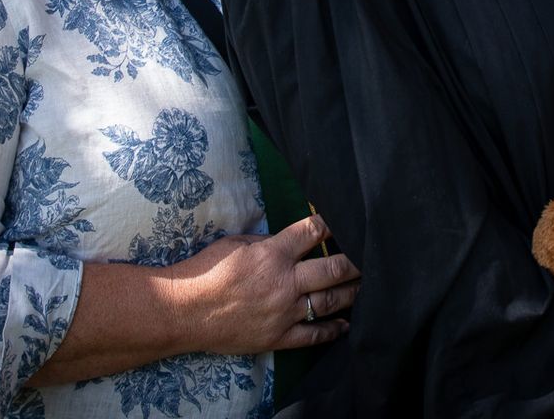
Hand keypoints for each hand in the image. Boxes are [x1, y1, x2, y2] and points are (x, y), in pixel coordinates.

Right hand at [28, 214, 361, 385]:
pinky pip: (314, 335)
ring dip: (352, 292)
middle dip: (356, 259)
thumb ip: (267, 241)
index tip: (347, 217)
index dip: (333, 221)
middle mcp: (284, 282)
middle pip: (335, 267)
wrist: (183, 311)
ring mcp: (284, 312)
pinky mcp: (278, 336)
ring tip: (364, 284)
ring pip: (332, 301)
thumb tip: (290, 239)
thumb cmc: (204, 271)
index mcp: (273, 253)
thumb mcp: (236, 243)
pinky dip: (333, 329)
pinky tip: (346, 323)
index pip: (314, 230)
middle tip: (370, 254)